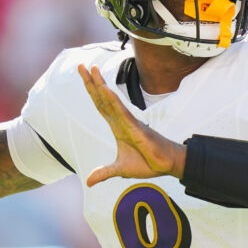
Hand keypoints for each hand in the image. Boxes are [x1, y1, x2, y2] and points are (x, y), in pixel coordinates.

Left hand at [78, 64, 186, 186]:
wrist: (167, 165)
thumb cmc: (148, 162)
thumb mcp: (120, 169)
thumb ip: (104, 172)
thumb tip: (88, 181)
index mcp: (117, 126)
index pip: (101, 105)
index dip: (92, 91)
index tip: (84, 76)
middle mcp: (121, 120)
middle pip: (102, 98)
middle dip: (91, 82)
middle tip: (80, 65)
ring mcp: (128, 122)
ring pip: (111, 101)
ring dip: (100, 85)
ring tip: (92, 70)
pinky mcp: (136, 128)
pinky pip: (122, 112)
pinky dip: (113, 101)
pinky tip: (105, 90)